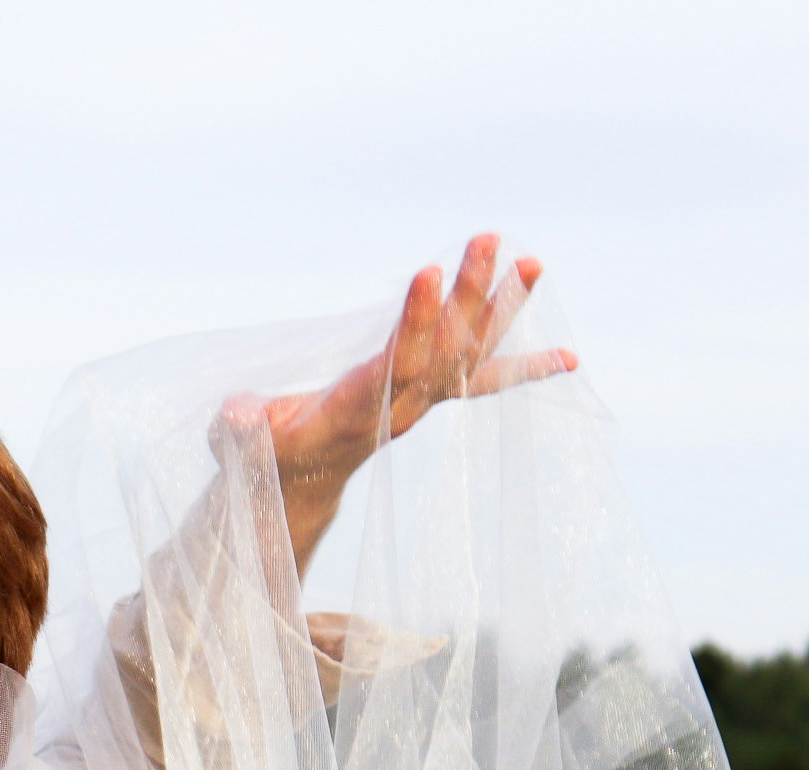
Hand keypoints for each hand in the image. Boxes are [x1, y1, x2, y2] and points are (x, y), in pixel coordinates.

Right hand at [253, 234, 578, 569]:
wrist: (298, 488)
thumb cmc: (263, 457)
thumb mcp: (240, 446)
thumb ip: (240, 432)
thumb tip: (239, 413)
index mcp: (355, 414)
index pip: (393, 363)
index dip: (414, 322)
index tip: (428, 271)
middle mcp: (400, 409)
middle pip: (443, 349)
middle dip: (468, 295)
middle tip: (489, 242)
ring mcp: (420, 404)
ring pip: (467, 354)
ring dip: (501, 308)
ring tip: (534, 263)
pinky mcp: (427, 399)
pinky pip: (481, 383)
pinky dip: (523, 368)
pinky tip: (569, 360)